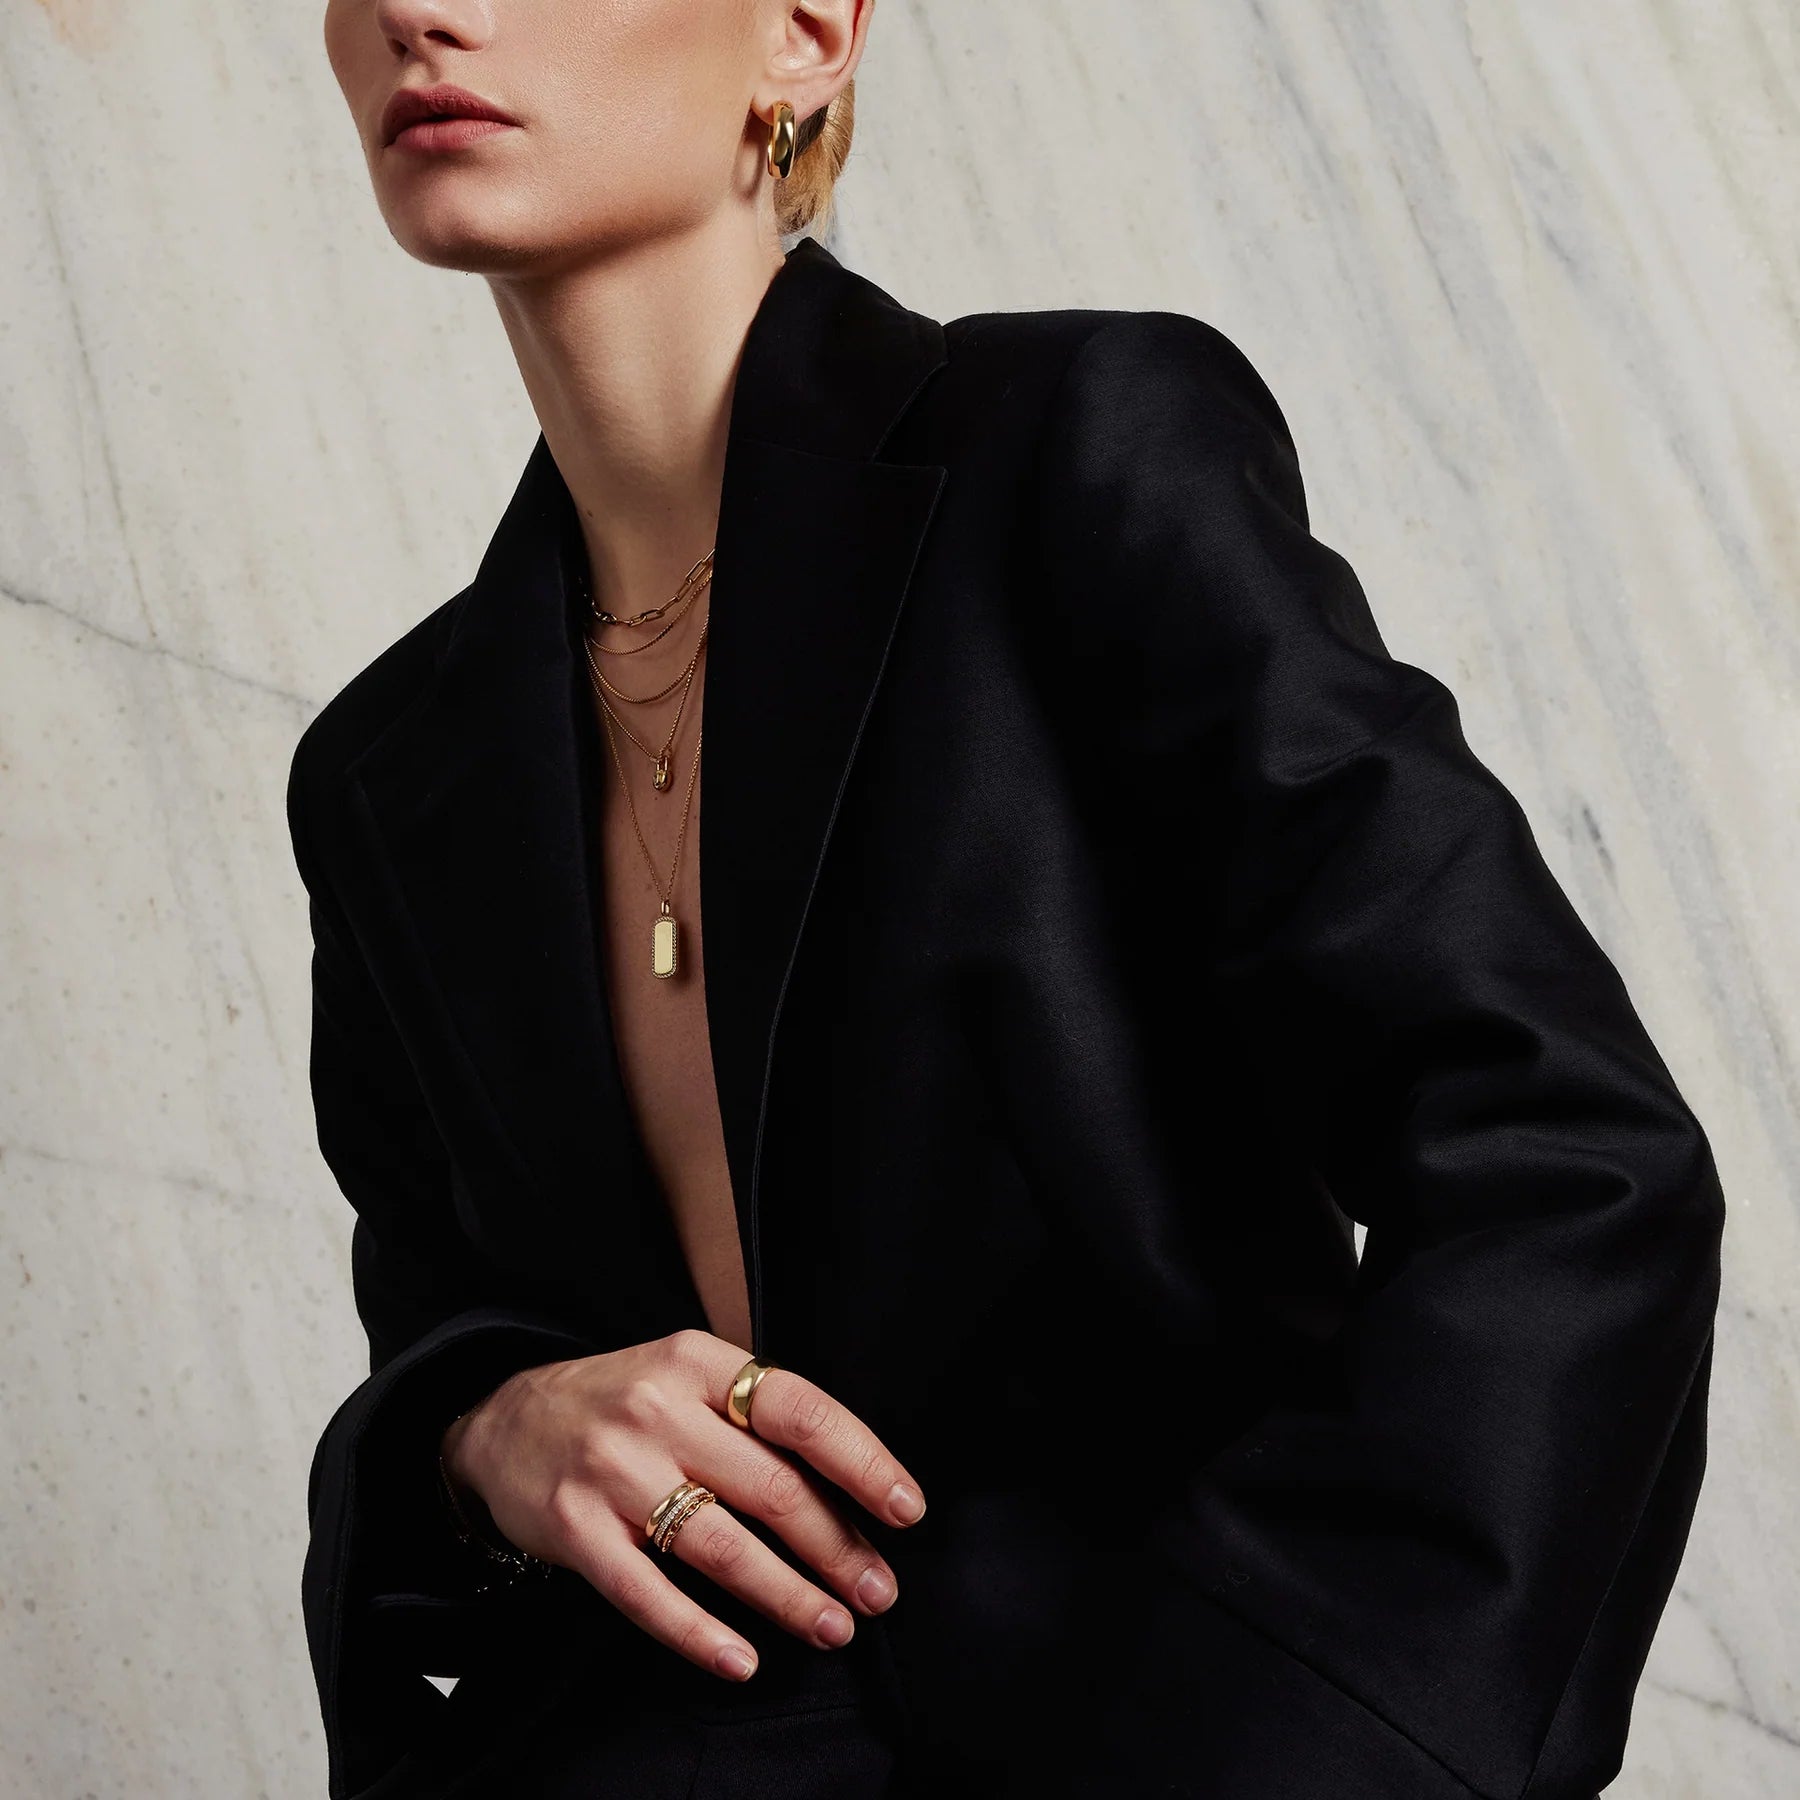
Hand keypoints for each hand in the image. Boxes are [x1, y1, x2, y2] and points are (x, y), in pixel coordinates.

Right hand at [440, 1328, 926, 1681]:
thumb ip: (754, 1414)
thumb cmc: (621, 1405)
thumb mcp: (686, 1376)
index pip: (799, 1409)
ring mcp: (613, 1472)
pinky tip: (743, 1660)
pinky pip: (647, 1594)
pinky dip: (700, 1634)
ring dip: (788, 1594)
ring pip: (720, 1546)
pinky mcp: (574, 1531)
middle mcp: (658, 1410)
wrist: (501, 1424)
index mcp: (698, 1362)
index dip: (861, 1461)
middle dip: (836, 1546)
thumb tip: (853, 1486)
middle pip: (770, 1487)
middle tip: (878, 1592)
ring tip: (833, 1626)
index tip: (906, 1509)